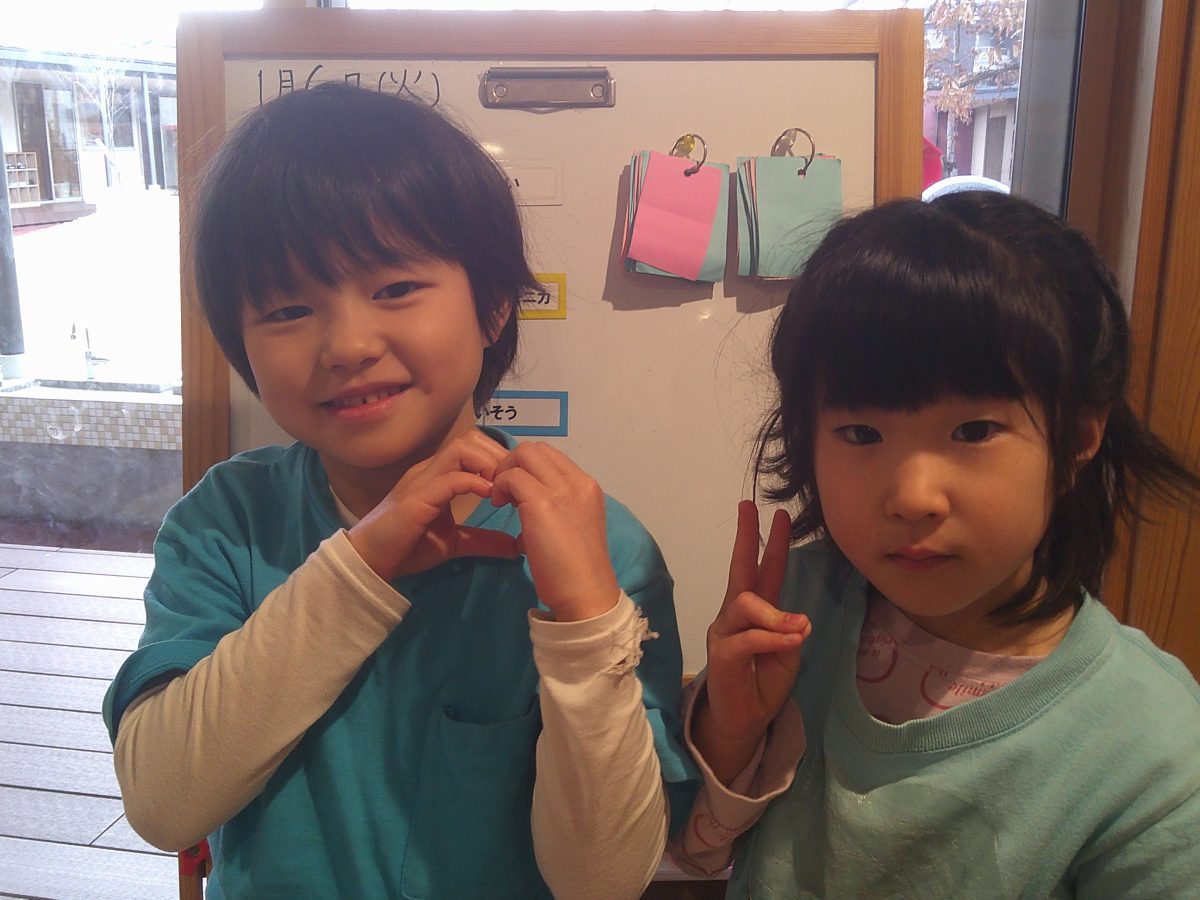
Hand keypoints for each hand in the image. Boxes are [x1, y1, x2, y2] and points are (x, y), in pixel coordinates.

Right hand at [347, 430, 519, 581]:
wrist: (370, 563)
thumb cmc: (407, 548)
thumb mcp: (455, 543)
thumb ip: (482, 541)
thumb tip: (515, 548)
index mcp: (439, 475)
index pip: (474, 446)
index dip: (499, 459)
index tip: (515, 484)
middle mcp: (430, 470)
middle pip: (471, 439)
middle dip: (497, 456)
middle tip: (511, 484)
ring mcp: (422, 480)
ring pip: (461, 449)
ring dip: (487, 464)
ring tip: (499, 489)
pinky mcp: (416, 498)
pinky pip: (450, 478)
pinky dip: (473, 483)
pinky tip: (488, 497)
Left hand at [490, 442, 620, 621]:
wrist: (586, 593)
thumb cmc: (577, 570)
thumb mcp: (572, 528)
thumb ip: (555, 508)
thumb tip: (525, 503)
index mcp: (587, 487)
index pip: (552, 456)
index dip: (528, 467)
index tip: (517, 492)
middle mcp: (578, 482)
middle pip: (536, 448)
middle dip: (513, 463)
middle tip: (504, 492)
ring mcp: (562, 490)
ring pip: (524, 455)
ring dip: (505, 472)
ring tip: (501, 500)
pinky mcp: (542, 503)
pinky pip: (512, 477)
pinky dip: (500, 486)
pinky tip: (498, 506)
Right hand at [694, 500, 809, 784]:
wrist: (744, 718)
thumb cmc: (764, 681)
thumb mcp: (788, 652)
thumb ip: (790, 631)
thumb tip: (797, 620)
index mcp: (756, 610)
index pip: (764, 569)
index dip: (773, 542)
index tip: (779, 514)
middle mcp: (736, 613)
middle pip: (740, 569)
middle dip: (745, 537)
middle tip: (750, 509)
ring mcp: (726, 631)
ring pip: (746, 603)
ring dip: (775, 613)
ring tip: (798, 627)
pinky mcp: (722, 653)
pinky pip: (748, 637)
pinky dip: (773, 637)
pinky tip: (792, 639)